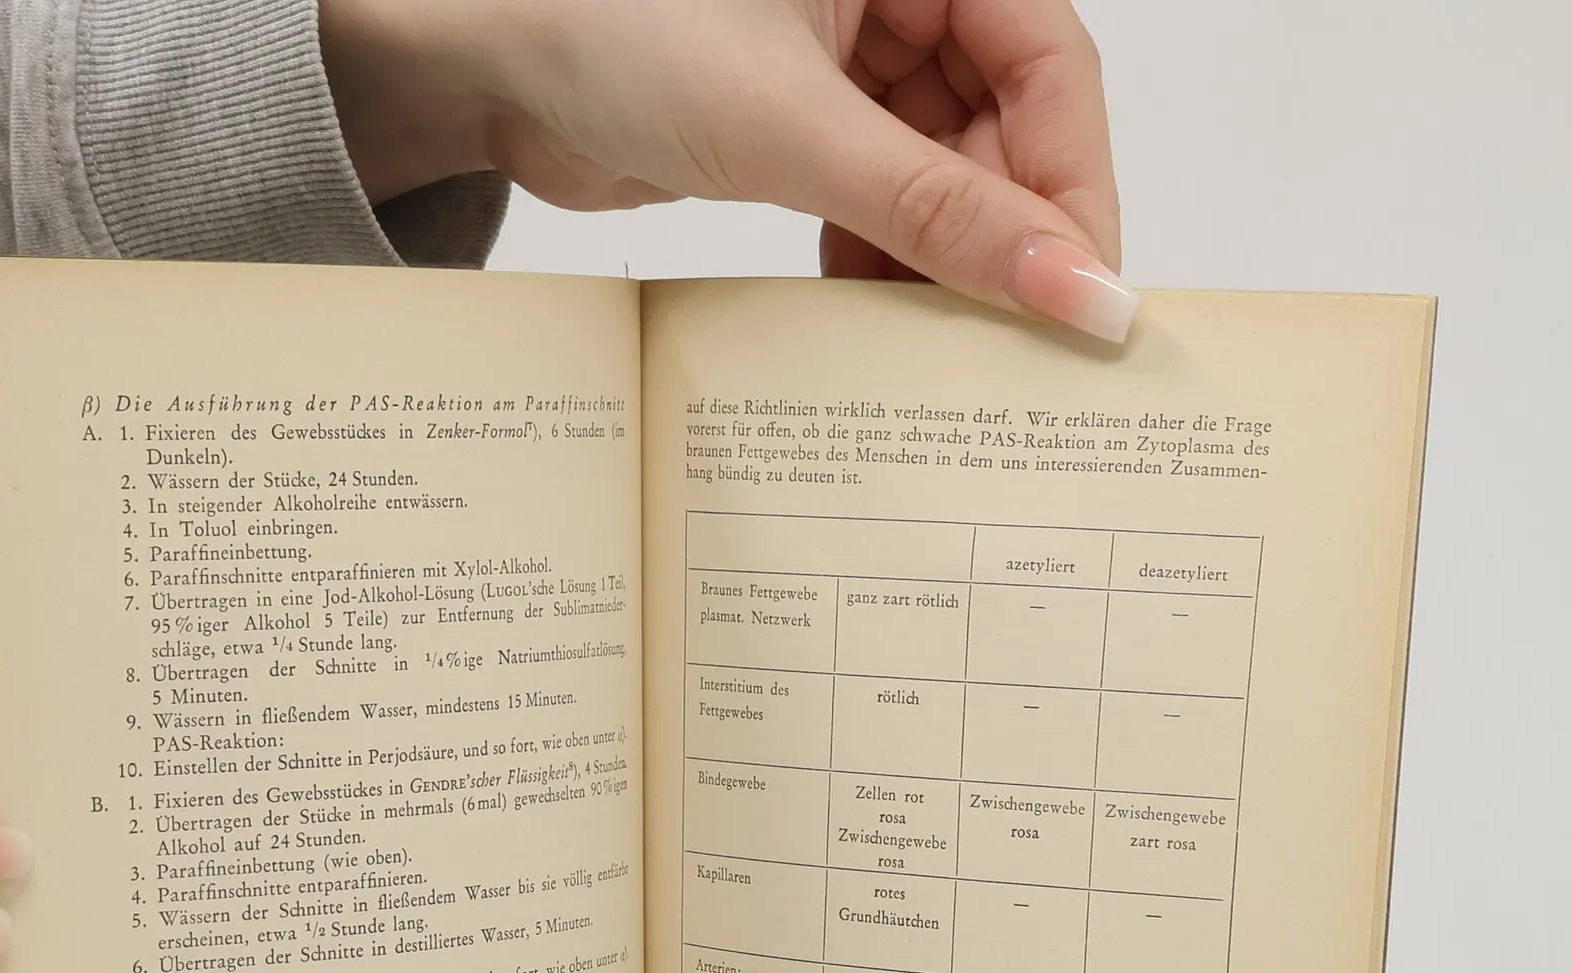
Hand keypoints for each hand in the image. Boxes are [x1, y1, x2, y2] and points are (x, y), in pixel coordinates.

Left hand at [321, 0, 1132, 340]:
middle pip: (1008, 128)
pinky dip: (883, 258)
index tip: (1084, 297)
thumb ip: (936, 213)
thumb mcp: (795, 128)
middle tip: (1011, 342)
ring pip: (947, 174)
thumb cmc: (609, 29)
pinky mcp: (808, 125)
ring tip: (932, 336)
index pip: (1052, 66)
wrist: (487, 68)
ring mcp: (854, 62)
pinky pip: (884, 199)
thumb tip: (1066, 287)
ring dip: (941, 259)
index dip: (1074, 188)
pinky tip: (868, 308)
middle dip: (1006, 237)